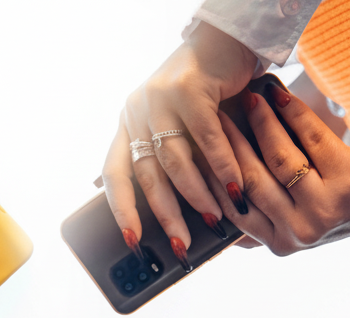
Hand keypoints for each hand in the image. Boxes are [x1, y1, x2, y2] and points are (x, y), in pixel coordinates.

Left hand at [102, 22, 257, 267]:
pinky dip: (222, 167)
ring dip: (197, 194)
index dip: (122, 209)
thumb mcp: (184, 128)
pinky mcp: (188, 88)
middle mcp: (136, 110)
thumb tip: (186, 215)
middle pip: (147, 174)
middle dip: (166, 214)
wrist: (228, 42)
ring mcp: (159, 98)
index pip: (115, 173)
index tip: (133, 240)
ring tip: (214, 218)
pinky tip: (235, 188)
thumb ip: (180, 162)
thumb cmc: (209, 92)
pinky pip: (205, 139)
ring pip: (175, 160)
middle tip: (181, 243)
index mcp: (129, 123)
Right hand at [209, 80, 349, 253]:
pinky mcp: (349, 178)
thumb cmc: (337, 204)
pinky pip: (310, 138)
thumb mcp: (294, 222)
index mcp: (280, 243)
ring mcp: (326, 208)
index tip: (200, 142)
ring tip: (248, 98)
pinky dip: (291, 113)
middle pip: (251, 181)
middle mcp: (301, 231)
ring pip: (279, 158)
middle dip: (230, 143)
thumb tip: (209, 202)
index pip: (235, 205)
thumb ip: (258, 220)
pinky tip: (278, 95)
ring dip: (260, 122)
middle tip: (215, 114)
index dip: (215, 172)